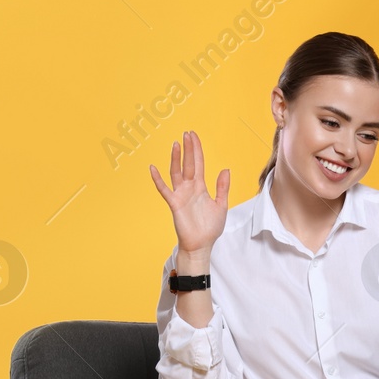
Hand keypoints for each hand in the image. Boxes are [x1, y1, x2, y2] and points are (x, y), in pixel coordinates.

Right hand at [149, 130, 229, 254]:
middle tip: (187, 133)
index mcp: (200, 187)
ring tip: (176, 144)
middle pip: (188, 164)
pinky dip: (158, 180)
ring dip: (176, 159)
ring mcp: (181, 195)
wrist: (202, 245)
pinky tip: (153, 168)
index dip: (196, 150)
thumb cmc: (210, 228)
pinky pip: (164, 190)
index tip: (194, 136)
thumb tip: (225, 169)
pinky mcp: (174, 204)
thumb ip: (222, 188)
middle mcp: (189, 188)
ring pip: (177, 173)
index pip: (198, 164)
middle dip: (188, 149)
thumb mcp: (221, 205)